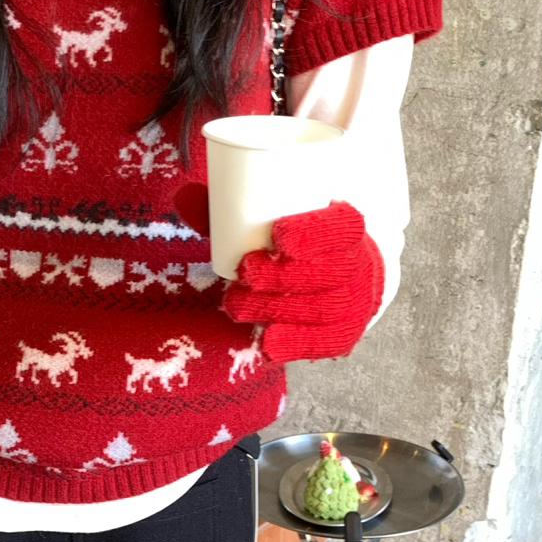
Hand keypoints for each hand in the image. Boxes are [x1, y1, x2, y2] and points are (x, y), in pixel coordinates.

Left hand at [219, 199, 383, 363]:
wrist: (339, 272)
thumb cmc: (296, 240)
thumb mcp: (269, 218)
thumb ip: (229, 210)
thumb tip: (183, 196)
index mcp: (347, 225)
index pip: (343, 227)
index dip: (315, 233)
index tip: (278, 235)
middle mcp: (358, 263)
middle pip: (331, 273)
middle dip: (284, 276)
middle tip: (245, 272)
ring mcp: (355, 301)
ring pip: (325, 309)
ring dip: (278, 309)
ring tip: (237, 305)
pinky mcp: (346, 332)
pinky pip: (328, 343)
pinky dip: (297, 344)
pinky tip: (269, 344)